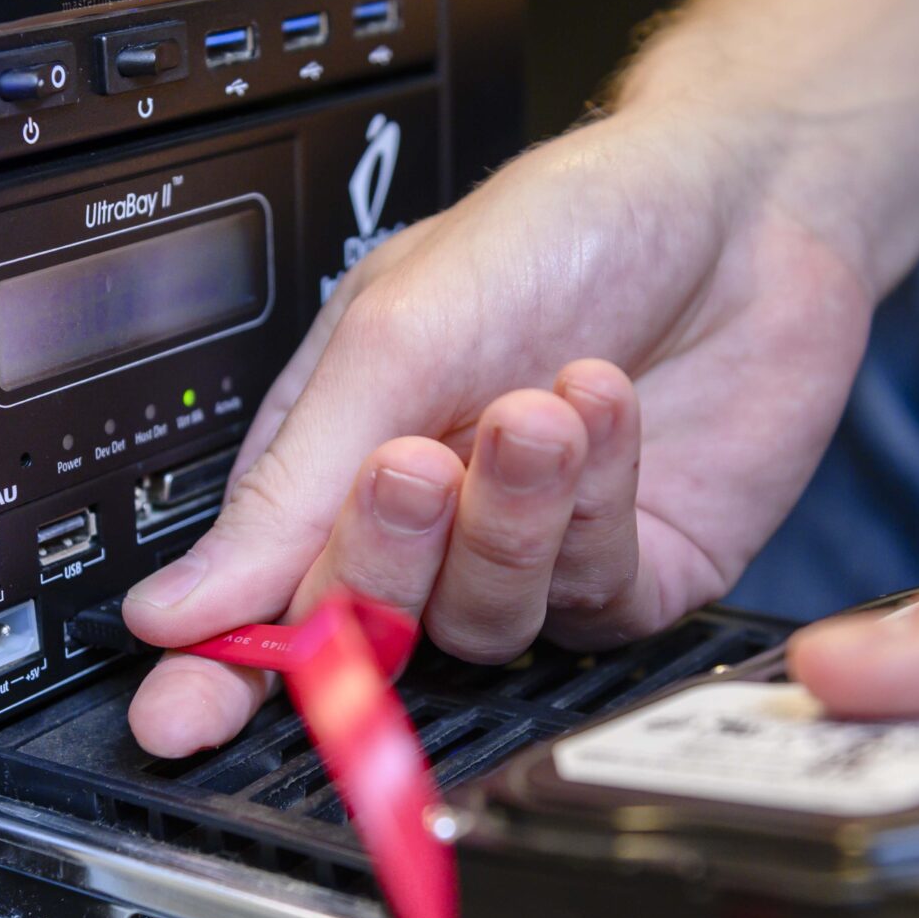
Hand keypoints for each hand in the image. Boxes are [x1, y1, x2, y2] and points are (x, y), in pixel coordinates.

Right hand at [121, 102, 874, 755]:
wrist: (744, 196)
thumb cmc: (565, 228)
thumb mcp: (396, 327)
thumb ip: (290, 481)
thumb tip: (174, 606)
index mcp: (339, 462)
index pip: (262, 601)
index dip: (219, 673)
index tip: (178, 721)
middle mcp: (434, 528)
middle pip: (367, 625)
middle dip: (385, 555)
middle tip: (415, 464)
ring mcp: (535, 559)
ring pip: (483, 622)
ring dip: (508, 514)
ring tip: (541, 403)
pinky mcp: (637, 576)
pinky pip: (589, 598)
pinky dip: (593, 503)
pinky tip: (603, 409)